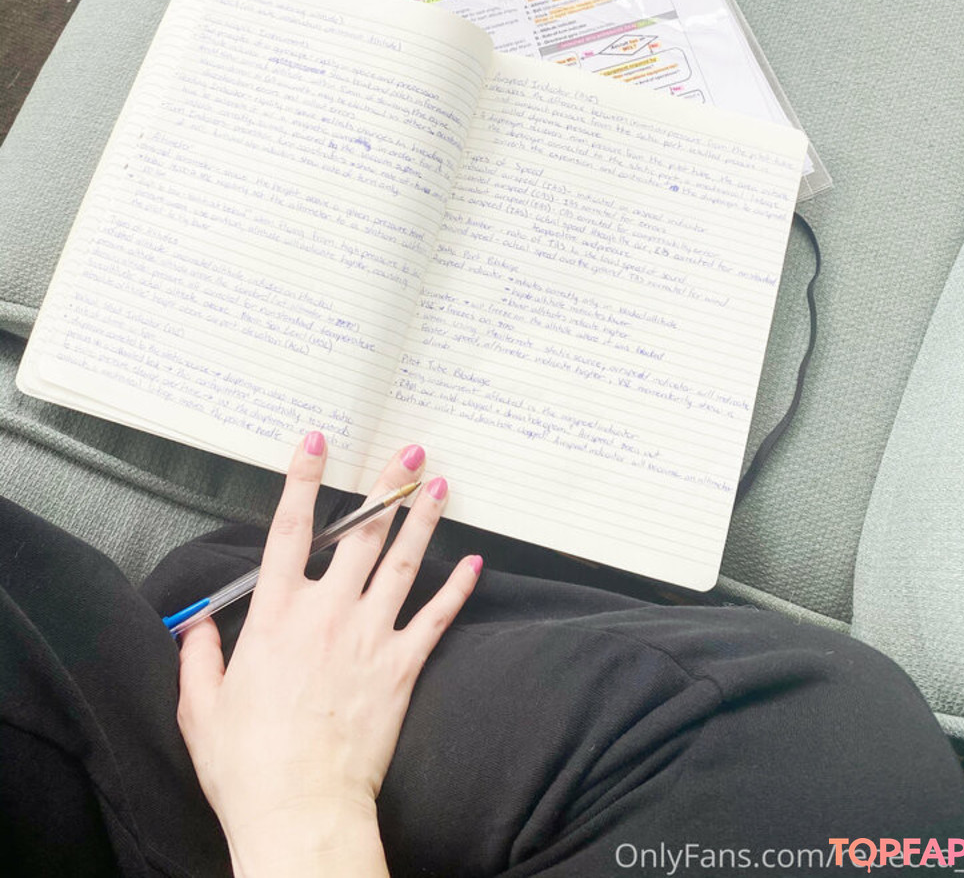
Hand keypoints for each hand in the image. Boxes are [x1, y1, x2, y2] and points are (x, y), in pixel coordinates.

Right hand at [176, 435, 480, 877]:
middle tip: (409, 452)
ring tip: (441, 485)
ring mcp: (370, 637)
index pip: (289, 530)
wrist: (301, 810)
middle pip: (362, 534)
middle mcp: (328, 613)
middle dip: (387, 486)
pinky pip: (436, 619)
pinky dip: (458, 589)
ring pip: (404, 563)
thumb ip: (200, 659)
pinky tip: (475, 563)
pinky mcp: (401, 667)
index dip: (303, 480)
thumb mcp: (200, 709)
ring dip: (424, 520)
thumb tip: (199, 628)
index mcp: (277, 615)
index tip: (317, 442)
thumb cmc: (247, 765)